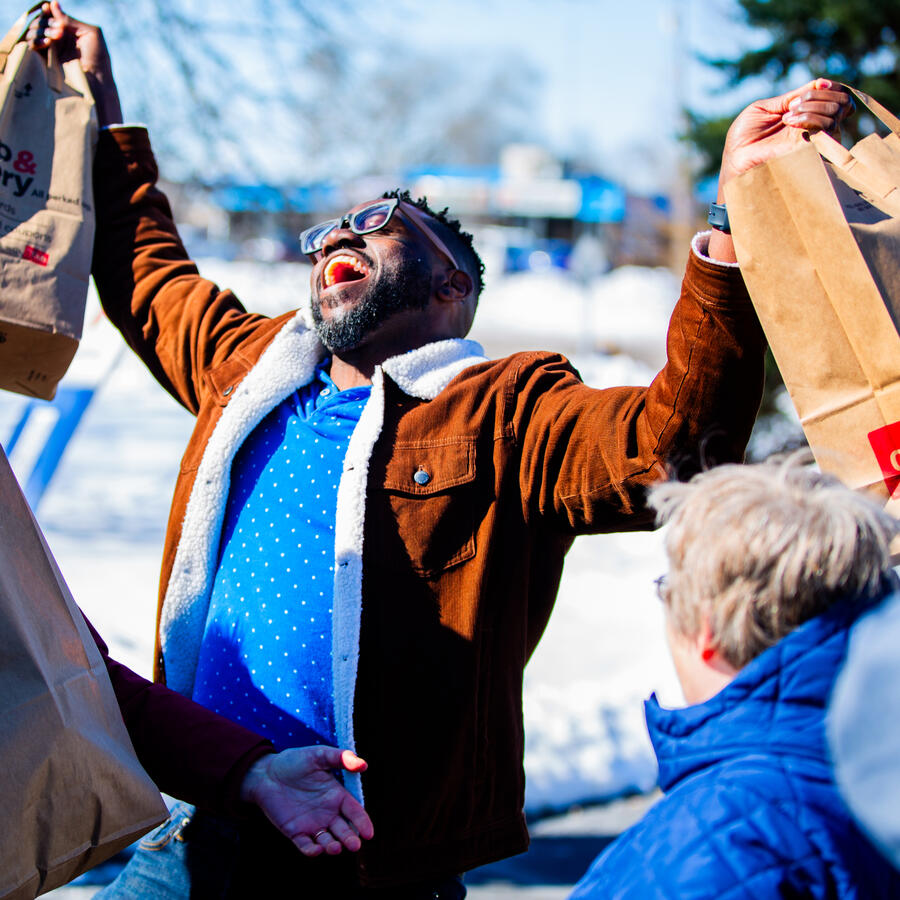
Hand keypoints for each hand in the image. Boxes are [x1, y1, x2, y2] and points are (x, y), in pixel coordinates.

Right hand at [26, 1, 121, 126]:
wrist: (97, 81)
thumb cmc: (99, 58)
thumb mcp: (91, 33)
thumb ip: (72, 20)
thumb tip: (53, 3)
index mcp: (68, 30)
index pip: (50, 15)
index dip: (47, 11)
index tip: (48, 9)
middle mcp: (57, 38)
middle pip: (40, 21)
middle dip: (47, 21)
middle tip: (60, 30)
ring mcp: (50, 49)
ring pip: (33, 31)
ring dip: (42, 29)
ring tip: (57, 36)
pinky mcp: (45, 60)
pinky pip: (31, 45)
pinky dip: (36, 40)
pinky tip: (47, 43)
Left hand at [239, 746, 373, 856]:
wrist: (266, 773)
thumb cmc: (294, 761)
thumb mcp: (318, 755)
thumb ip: (340, 758)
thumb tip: (363, 764)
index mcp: (336, 796)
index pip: (354, 812)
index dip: (363, 823)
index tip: (369, 833)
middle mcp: (328, 813)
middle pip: (344, 830)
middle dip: (350, 839)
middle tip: (355, 845)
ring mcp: (312, 824)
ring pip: (327, 841)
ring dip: (333, 847)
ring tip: (335, 848)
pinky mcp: (295, 832)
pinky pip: (306, 846)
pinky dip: (312, 850)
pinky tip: (316, 849)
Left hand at [719, 79, 852, 188]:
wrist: (735, 157)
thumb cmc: (745, 135)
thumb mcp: (766, 107)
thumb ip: (792, 96)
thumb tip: (820, 83)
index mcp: (806, 114)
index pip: (837, 96)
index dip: (832, 87)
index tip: (817, 84)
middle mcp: (814, 126)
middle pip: (843, 102)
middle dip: (820, 96)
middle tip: (793, 105)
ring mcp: (814, 139)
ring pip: (836, 114)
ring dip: (812, 107)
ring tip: (787, 116)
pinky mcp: (811, 151)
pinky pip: (828, 130)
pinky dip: (810, 118)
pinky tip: (790, 122)